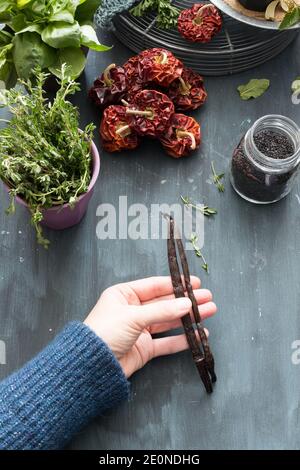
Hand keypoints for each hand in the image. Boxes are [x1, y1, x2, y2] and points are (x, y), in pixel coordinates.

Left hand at [84, 276, 216, 377]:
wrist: (92, 366)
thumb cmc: (104, 332)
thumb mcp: (133, 316)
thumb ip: (162, 310)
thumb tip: (187, 304)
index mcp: (124, 295)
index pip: (154, 286)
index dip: (175, 284)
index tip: (195, 283)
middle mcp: (132, 310)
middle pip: (165, 303)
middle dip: (186, 301)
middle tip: (207, 298)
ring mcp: (139, 330)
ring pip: (168, 321)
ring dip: (188, 318)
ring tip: (209, 312)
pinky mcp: (144, 348)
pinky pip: (167, 342)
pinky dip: (183, 339)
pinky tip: (199, 335)